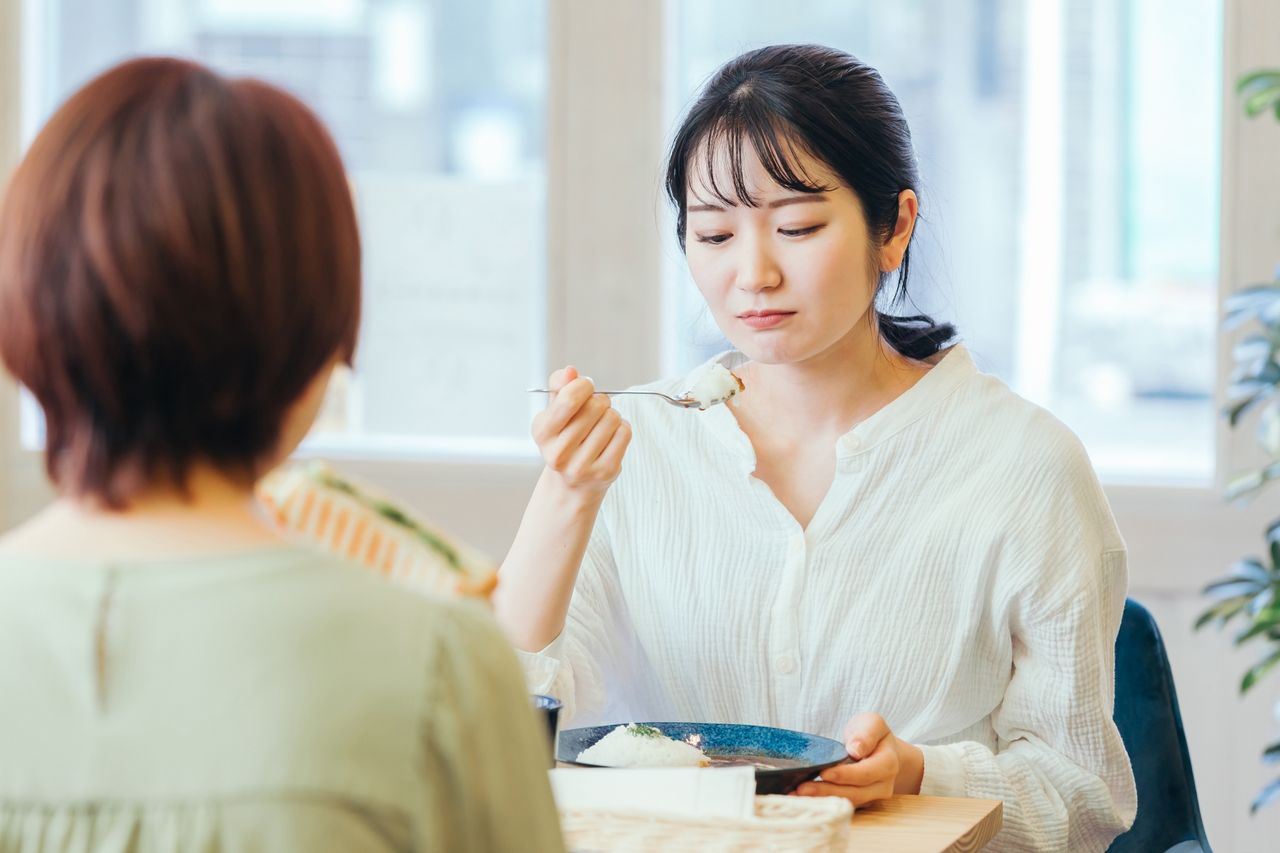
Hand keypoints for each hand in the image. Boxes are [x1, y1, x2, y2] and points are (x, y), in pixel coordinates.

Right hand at [531, 366, 631, 493]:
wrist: (572, 482)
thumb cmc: (565, 438)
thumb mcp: (554, 412)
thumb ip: (560, 387)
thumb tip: (570, 371)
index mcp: (542, 433)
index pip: (568, 399)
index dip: (583, 386)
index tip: (586, 387)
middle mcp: (558, 453)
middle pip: (595, 406)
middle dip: (600, 400)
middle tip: (596, 409)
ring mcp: (582, 466)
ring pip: (612, 418)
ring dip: (612, 415)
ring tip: (602, 425)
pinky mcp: (605, 472)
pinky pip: (624, 433)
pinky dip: (622, 428)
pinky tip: (611, 436)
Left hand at [793, 713, 923, 804]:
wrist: (880, 749)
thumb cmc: (872, 734)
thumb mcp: (872, 723)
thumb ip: (866, 733)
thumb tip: (856, 750)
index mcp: (888, 764)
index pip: (866, 773)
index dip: (845, 775)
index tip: (824, 773)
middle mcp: (882, 785)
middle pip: (854, 792)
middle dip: (827, 791)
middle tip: (801, 788)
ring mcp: (871, 797)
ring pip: (846, 802)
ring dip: (821, 799)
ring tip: (796, 794)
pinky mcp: (859, 803)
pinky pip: (841, 804)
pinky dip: (822, 801)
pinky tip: (803, 798)